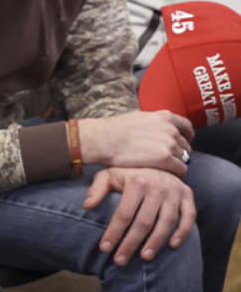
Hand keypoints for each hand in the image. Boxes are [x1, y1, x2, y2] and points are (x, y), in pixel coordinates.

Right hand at [78, 111, 193, 174]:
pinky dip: (176, 173)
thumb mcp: (139, 117)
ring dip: (176, 164)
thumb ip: (154, 122)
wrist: (104, 138)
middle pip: (185, 145)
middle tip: (168, 160)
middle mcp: (171, 129)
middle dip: (179, 153)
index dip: (186, 137)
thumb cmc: (115, 129)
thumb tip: (157, 126)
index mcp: (165, 117)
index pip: (187, 127)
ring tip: (163, 168)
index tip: (181, 143)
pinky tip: (165, 174)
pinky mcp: (165, 158)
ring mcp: (169, 144)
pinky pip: (180, 169)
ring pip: (184, 158)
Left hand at [83, 166, 195, 265]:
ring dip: (156, 242)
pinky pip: (189, 216)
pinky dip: (183, 232)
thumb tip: (87, 206)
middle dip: (131, 243)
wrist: (156, 160)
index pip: (123, 213)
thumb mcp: (110, 175)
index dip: (114, 232)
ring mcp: (174, 191)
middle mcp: (157, 186)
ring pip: (166, 222)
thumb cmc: (129, 174)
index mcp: (137, 182)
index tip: (105, 249)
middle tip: (120, 261)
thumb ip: (97, 189)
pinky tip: (173, 246)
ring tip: (144, 257)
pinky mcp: (187, 195)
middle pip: (144, 222)